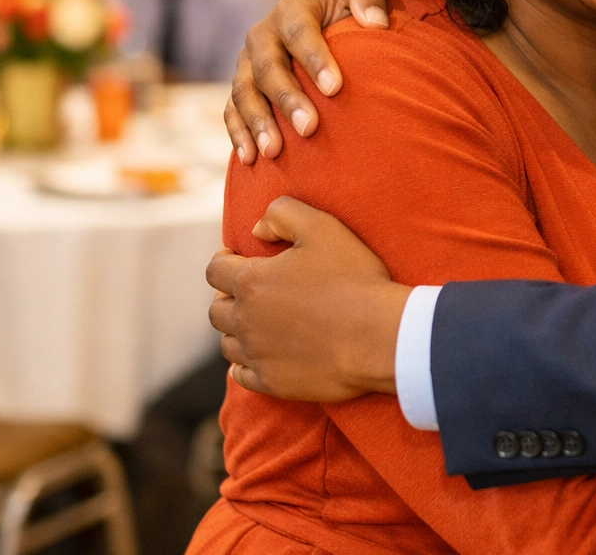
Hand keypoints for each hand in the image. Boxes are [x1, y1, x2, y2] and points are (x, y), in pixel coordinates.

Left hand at [207, 197, 409, 401]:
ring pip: (227, 344)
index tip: (235, 258)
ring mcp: (258, 355)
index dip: (224, 261)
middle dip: (228, 297)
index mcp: (251, 282)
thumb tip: (256, 229)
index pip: (215, 270)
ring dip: (236, 332)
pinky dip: (243, 367)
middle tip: (248, 292)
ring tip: (256, 325)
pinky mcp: (272, 382)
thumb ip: (283, 214)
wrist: (380, 336)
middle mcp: (245, 320)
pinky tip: (256, 359)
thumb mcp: (323, 227)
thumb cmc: (354, 279)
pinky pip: (242, 376)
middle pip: (217, 310)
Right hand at [225, 0, 389, 163]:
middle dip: (287, 99)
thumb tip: (377, 22)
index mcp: (292, 9)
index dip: (315, 59)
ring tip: (274, 151)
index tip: (335, 88)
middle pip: (269, 68)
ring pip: (244, 92)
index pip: (300, 32)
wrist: (317, 3)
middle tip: (309, 128)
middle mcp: (263, 35)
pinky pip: (232, 109)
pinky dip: (238, 132)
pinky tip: (251, 158)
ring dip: (257, 122)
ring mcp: (248, 61)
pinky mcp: (243, 83)